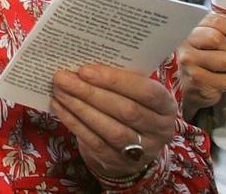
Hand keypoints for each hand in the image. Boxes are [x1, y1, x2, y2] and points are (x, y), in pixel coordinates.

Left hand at [50, 64, 177, 180]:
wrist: (134, 144)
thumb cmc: (132, 103)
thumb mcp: (136, 90)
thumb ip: (121, 77)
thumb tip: (85, 62)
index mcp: (166, 106)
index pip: (146, 92)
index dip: (116, 80)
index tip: (85, 70)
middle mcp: (159, 130)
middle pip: (125, 110)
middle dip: (90, 92)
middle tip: (63, 77)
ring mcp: (141, 150)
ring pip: (109, 129)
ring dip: (79, 108)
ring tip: (59, 90)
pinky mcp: (119, 162)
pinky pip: (94, 142)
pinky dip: (74, 123)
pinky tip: (59, 107)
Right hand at [175, 13, 225, 114]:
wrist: (187, 88)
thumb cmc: (203, 62)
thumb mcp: (209, 45)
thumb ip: (224, 35)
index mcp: (193, 29)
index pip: (216, 22)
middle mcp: (187, 43)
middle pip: (217, 39)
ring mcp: (189, 62)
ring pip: (225, 60)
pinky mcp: (198, 80)